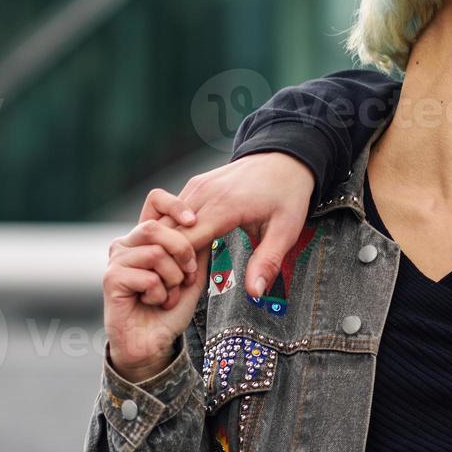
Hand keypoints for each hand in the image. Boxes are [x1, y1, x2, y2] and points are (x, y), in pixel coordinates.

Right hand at [103, 218, 207, 380]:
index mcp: (147, 237)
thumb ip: (198, 246)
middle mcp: (127, 243)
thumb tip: (206, 221)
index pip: (155, 201)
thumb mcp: (193, 272)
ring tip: (169, 294)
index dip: (175, 205)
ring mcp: (116, 260)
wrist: (154, 341)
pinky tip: (154, 302)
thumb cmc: (172, 307)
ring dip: (173, 279)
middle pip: (156, 227)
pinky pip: (147, 277)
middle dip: (182, 251)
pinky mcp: (110, 279)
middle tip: (188, 275)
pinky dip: (161, 294)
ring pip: (155, 253)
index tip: (194, 221)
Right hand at [141, 152, 313, 299]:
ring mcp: (197, 186)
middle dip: (168, 256)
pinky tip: (184, 246)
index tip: (188, 281)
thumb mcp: (286, 231)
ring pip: (164, 218)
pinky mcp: (195, 184)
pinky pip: (171, 209)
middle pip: (168, 230)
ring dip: (167, 242)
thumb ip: (268, 261)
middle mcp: (205, 193)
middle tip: (180, 278)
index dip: (182, 264)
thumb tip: (255, 293)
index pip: (186, 239)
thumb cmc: (287, 194)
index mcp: (225, 206)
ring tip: (181, 264)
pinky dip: (172, 229)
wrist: (285, 158)